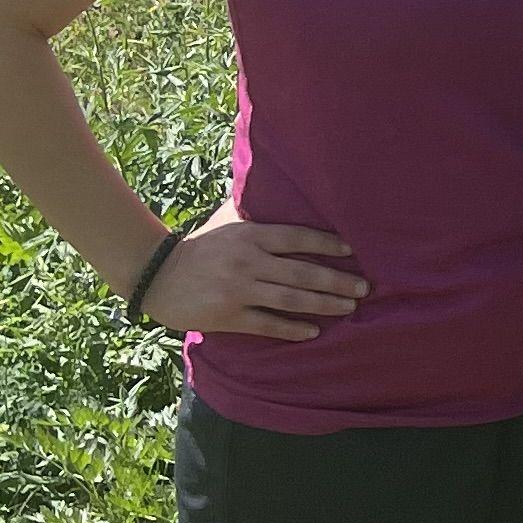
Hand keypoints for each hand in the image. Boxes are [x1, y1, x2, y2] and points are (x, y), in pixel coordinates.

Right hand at [142, 211, 365, 340]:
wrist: (158, 276)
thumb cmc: (200, 246)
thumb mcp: (227, 222)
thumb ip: (255, 212)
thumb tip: (285, 191)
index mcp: (250, 235)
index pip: (297, 237)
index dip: (327, 243)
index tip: (352, 250)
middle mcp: (248, 261)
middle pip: (302, 271)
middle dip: (337, 280)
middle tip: (364, 287)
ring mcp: (238, 290)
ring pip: (290, 299)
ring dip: (323, 304)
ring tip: (348, 307)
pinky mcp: (228, 316)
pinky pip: (267, 324)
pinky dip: (291, 328)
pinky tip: (312, 331)